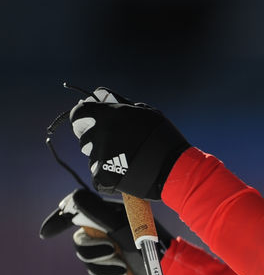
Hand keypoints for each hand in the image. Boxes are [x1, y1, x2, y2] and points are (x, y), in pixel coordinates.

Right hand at [40, 189, 172, 274]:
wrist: (168, 266)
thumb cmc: (148, 241)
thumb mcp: (123, 224)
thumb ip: (97, 212)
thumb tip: (74, 198)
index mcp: (105, 215)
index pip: (75, 213)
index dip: (58, 220)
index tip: (47, 233)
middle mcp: (104, 232)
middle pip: (79, 241)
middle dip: (91, 250)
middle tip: (110, 250)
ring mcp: (107, 251)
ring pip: (87, 261)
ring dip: (102, 266)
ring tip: (122, 267)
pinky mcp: (111, 270)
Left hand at [69, 88, 189, 199]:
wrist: (174, 169)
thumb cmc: (164, 138)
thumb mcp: (147, 113)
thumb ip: (122, 105)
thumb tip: (103, 99)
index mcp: (109, 115)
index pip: (79, 112)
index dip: (82, 116)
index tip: (88, 121)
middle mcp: (100, 134)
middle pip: (83, 135)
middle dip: (94, 137)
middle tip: (114, 142)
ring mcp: (99, 156)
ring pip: (92, 155)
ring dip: (103, 155)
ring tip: (125, 158)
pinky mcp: (101, 175)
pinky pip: (98, 172)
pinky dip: (109, 172)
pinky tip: (126, 170)